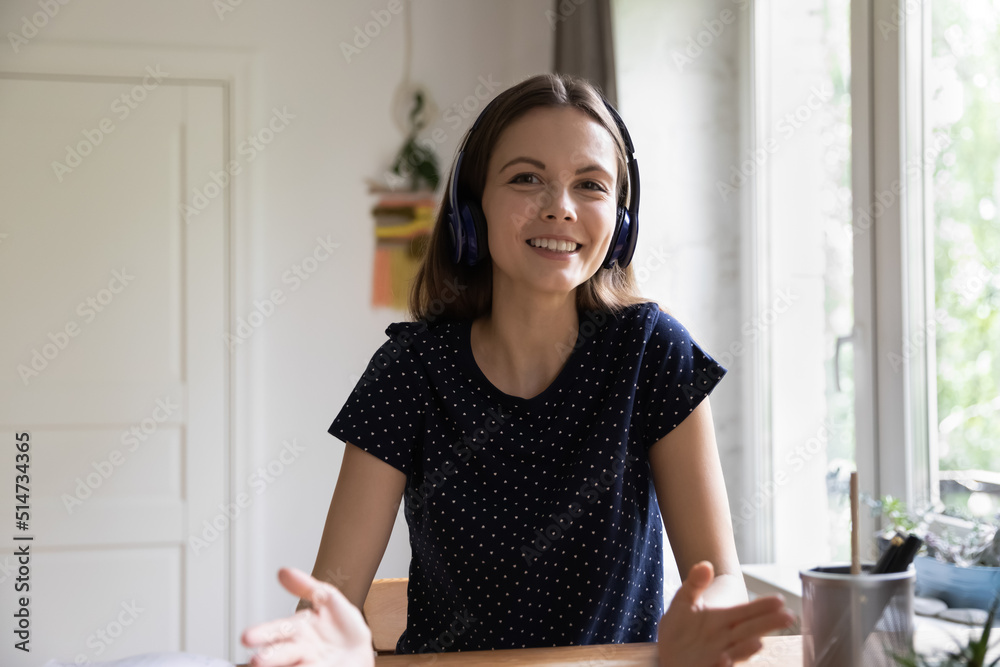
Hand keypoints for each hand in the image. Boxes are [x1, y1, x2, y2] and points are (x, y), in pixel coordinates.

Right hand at [241, 567, 374, 666]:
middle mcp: (299, 649)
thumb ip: (306, 586)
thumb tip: (282, 571)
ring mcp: (308, 664)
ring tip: (266, 666)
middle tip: (256, 661)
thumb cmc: (344, 627)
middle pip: (280, 653)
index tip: (246, 638)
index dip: (262, 634)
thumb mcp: (328, 599)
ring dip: (278, 666)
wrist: (364, 651)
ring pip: (290, 666)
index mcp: (298, 629)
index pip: (277, 630)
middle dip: (269, 657)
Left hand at [657, 561, 794, 666]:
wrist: (667, 652)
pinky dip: (723, 664)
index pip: (747, 612)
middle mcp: (725, 638)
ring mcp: (718, 654)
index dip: (763, 607)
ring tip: (758, 643)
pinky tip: (725, 659)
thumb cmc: (680, 627)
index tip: (780, 600)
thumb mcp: (684, 601)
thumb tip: (705, 564)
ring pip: (738, 651)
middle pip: (750, 630)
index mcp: (723, 619)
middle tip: (789, 616)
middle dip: (768, 624)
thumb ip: (695, 584)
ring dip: (747, 649)